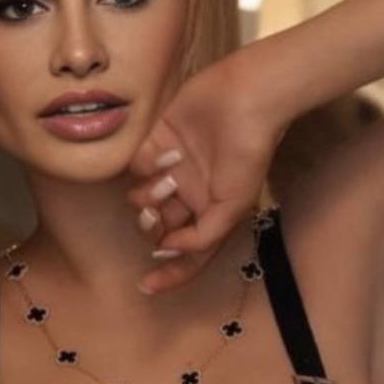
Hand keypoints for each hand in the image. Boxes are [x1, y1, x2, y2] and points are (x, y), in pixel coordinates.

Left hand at [126, 51, 285, 292]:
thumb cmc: (248, 154)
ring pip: (142, 198)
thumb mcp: (234, 207)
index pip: (186, 253)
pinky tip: (160, 157)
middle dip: (151, 229)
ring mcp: (172, 168)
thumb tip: (171, 248)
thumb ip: (203, 237)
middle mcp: (189, 194)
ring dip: (145, 199)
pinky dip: (142, 168)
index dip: (168, 273)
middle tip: (154, 217)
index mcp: (210, 213)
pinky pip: (136, 165)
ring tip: (163, 183)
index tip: (146, 286)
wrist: (246, 97)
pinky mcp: (157, 140)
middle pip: (158, 227)